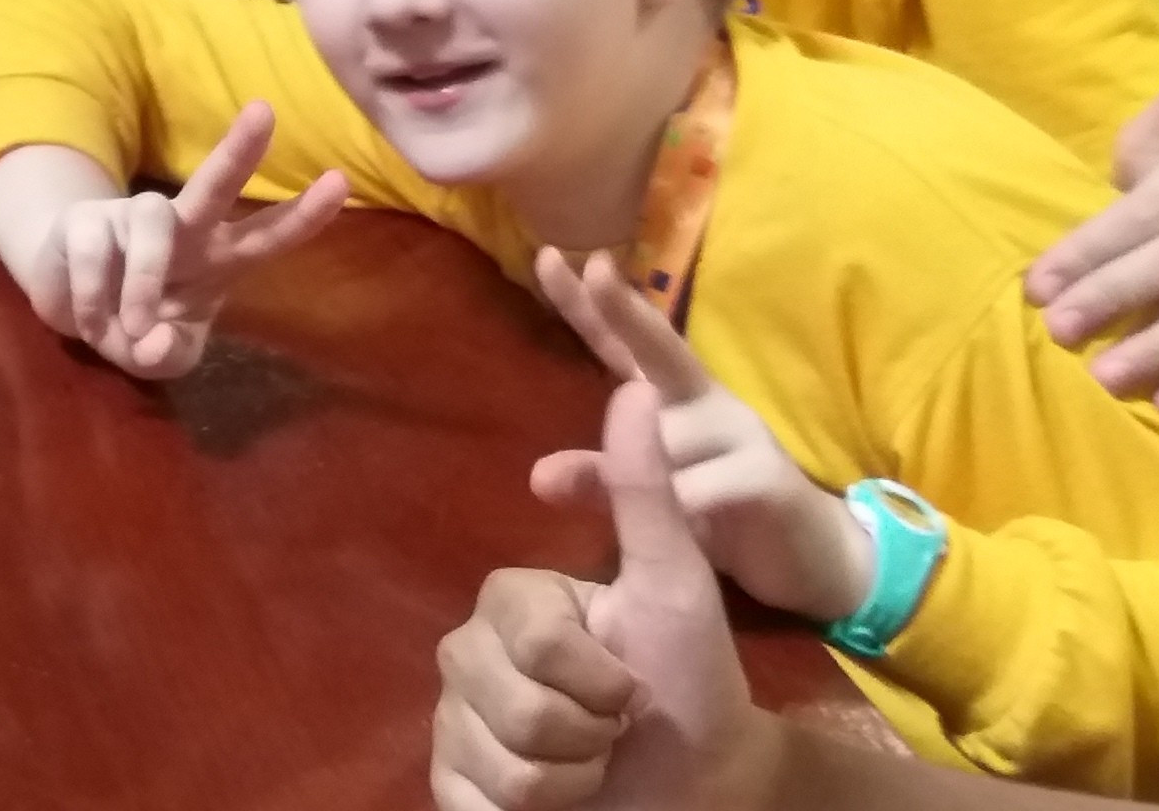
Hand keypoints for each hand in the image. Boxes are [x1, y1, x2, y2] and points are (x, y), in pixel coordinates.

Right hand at [17, 103, 351, 377]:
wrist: (68, 303)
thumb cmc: (134, 324)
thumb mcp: (161, 357)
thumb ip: (166, 356)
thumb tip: (153, 338)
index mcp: (216, 258)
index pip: (266, 236)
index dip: (302, 215)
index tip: (341, 181)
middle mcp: (181, 227)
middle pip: (214, 183)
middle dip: (240, 150)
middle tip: (265, 112)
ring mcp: (130, 216)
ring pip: (152, 218)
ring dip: (146, 278)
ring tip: (132, 329)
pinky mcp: (84, 220)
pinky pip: (94, 252)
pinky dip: (94, 297)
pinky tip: (91, 322)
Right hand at [433, 385, 779, 810]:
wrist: (705, 781)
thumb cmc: (691, 678)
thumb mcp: (675, 582)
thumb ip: (646, 491)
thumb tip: (635, 389)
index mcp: (510, 601)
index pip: (531, 641)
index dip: (595, 677)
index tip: (630, 681)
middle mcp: (467, 655)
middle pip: (508, 708)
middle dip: (585, 734)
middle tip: (615, 729)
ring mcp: (454, 724)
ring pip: (494, 763)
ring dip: (568, 782)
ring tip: (595, 767)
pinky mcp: (453, 788)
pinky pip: (469, 804)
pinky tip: (557, 805)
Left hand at [528, 250, 872, 625]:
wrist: (817, 557)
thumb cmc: (725, 514)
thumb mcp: (658, 493)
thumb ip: (603, 476)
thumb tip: (539, 477)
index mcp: (677, 399)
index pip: (624, 345)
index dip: (590, 306)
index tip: (551, 257)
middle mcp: (708, 401)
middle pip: (662, 351)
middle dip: (626, 311)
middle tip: (595, 272)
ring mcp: (742, 432)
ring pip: (663, 448)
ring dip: (649, 489)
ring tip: (677, 523)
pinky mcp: (766, 475)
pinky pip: (697, 492)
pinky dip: (682, 517)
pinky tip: (695, 534)